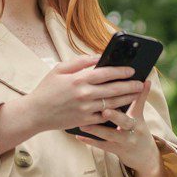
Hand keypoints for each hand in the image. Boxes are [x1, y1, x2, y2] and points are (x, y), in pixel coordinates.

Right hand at [0, 54, 146, 149]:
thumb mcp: (60, 69)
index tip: (132, 70)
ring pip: (112, 104)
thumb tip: (98, 56)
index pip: (106, 73)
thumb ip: (80, 61)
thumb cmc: (47, 89)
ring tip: (137, 94)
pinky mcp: (84, 121)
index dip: (121, 71)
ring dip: (127, 99)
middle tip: (141, 83)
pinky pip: (104, 117)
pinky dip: (115, 113)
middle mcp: (84, 95)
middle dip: (130, 86)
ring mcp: (85, 110)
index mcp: (78, 80)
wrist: (35, 113)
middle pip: (113, 90)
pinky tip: (123, 109)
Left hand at [69, 76, 161, 176]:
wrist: (144, 156)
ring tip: (83, 124)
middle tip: (104, 111)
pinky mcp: (117, 150)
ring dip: (96, 129)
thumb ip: (137, 99)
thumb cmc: (138, 129)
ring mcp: (125, 141)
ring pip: (110, 135)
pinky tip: (78, 136)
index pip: (138, 103)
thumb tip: (144, 80)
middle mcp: (133, 129)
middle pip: (124, 121)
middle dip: (115, 116)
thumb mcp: (140, 115)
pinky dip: (90, 141)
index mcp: (138, 117)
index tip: (137, 85)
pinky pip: (102, 146)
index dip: (138, 94)